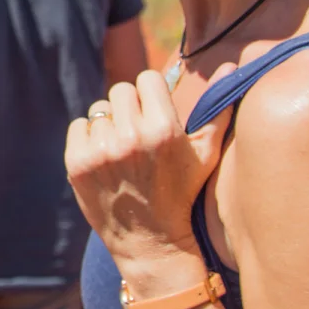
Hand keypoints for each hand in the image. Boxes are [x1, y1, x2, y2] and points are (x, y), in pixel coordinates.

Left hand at [64, 65, 237, 289]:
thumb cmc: (182, 193)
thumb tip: (231, 65)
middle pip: (121, 90)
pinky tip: (105, 159)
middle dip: (131, 107)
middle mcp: (131, 137)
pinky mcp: (77, 163)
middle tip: (139, 133)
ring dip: (110, 124)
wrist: (150, 243)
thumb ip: (218, 108)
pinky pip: (78, 126)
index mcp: (164, 130)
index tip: (155, 114)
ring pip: (100, 109)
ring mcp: (101, 151)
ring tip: (123, 151)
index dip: (152, 95)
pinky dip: (89, 138)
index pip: (147, 78)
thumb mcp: (206, 154)